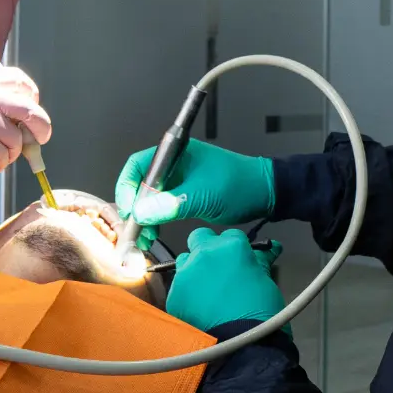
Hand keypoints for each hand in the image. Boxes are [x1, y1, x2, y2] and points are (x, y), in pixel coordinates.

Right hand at [0, 67, 51, 182]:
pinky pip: (4, 154)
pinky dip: (1, 163)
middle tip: (39, 138)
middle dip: (41, 126)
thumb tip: (14, 117)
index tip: (31, 107)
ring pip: (17, 138)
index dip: (31, 93)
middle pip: (30, 108)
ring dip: (13, 152)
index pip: (17, 78)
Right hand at [113, 140, 274, 247]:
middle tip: (135, 231)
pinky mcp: (184, 194)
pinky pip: (161, 205)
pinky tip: (154, 234)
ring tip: (144, 239)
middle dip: (134, 208)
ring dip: (144, 217)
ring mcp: (179, 179)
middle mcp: (173, 165)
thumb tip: (140, 213)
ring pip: (149, 197)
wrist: (264, 193)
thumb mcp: (203, 196)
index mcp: (176, 154)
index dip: (127, 187)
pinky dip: (155, 219)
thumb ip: (171, 203)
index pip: (137, 165)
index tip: (130, 211)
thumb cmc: (239, 186)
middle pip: (140, 183)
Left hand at [166, 228, 283, 332]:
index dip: (235, 248)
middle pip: (199, 237)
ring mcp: (185, 275)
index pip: (231, 234)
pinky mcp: (173, 296)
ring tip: (207, 291)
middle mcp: (204, 254)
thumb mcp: (266, 282)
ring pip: (184, 261)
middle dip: (208, 248)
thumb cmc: (262, 314)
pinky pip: (178, 288)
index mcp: (231, 246)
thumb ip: (260, 262)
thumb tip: (271, 248)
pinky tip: (200, 309)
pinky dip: (187, 294)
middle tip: (219, 269)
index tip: (239, 262)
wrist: (241, 351)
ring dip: (194, 270)